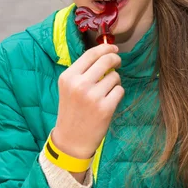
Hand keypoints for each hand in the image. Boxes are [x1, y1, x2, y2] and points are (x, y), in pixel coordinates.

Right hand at [52, 44, 123, 160]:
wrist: (71, 140)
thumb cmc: (72, 110)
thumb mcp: (69, 87)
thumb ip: (84, 70)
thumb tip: (107, 53)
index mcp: (68, 77)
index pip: (91, 54)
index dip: (106, 48)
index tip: (114, 48)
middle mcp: (79, 85)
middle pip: (106, 60)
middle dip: (116, 59)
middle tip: (118, 63)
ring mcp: (93, 97)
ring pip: (115, 76)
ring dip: (114, 81)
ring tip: (105, 92)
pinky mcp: (105, 108)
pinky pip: (119, 90)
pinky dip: (117, 94)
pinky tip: (108, 102)